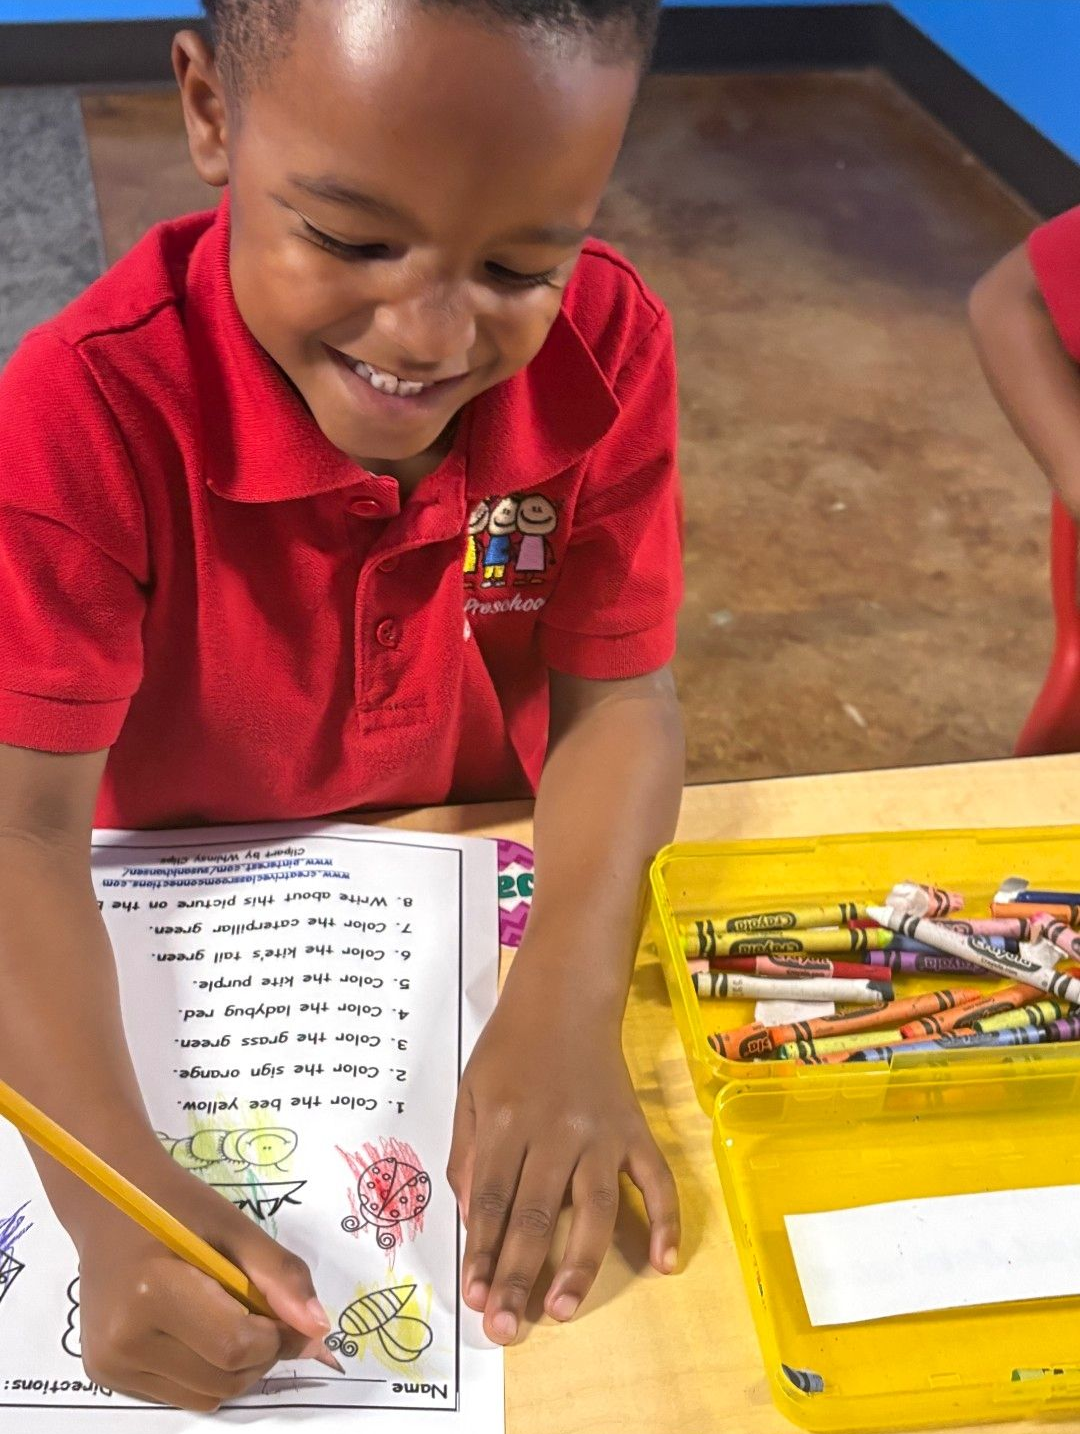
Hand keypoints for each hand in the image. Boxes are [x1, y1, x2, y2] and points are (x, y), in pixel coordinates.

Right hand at [75, 1172, 335, 1410]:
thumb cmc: (174, 1206)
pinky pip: (179, 1394)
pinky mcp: (105, 1377)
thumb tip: (318, 1329)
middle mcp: (123, 1342)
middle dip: (260, 1354)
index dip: (277, 1337)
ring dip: (235, 1368)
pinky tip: (196, 1329)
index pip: (236, 1347)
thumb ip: (280, 1276)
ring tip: (228, 1317)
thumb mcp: (234, 1226)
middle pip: (223, 1379)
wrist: (107, 1204)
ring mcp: (110, 1365)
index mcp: (152, 1294)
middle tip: (262, 1313)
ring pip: (205, 1396)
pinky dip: (204, 1372)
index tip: (288, 1313)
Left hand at [447, 988, 679, 1344]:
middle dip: (518, 1277)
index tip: (475, 1299)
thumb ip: (468, 1156)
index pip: (491, 1201)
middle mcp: (556, 1131)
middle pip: (534, 1216)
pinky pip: (656, 1180)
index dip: (482, 1255)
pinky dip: (665, 1221)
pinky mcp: (636, 1129)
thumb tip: (474, 1220)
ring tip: (562, 1311)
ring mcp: (601, 1133)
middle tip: (506, 1329)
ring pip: (593, 1209)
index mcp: (508, 1122)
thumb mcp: (471, 1091)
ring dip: (579, 1264)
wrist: (565, 997)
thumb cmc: (510, 1047)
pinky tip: (663, 1263)